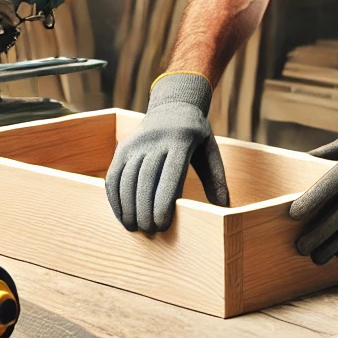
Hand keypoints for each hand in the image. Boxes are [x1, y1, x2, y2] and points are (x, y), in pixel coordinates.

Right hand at [105, 72, 228, 232]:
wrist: (173, 106)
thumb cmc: (195, 135)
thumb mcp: (210, 150)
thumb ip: (216, 178)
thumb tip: (224, 208)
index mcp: (181, 139)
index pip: (170, 175)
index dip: (163, 203)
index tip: (163, 225)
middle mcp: (156, 140)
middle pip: (145, 180)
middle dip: (145, 210)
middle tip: (150, 231)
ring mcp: (136, 143)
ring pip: (127, 180)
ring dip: (128, 208)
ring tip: (135, 228)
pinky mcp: (122, 148)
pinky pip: (114, 176)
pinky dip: (115, 199)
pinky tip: (122, 215)